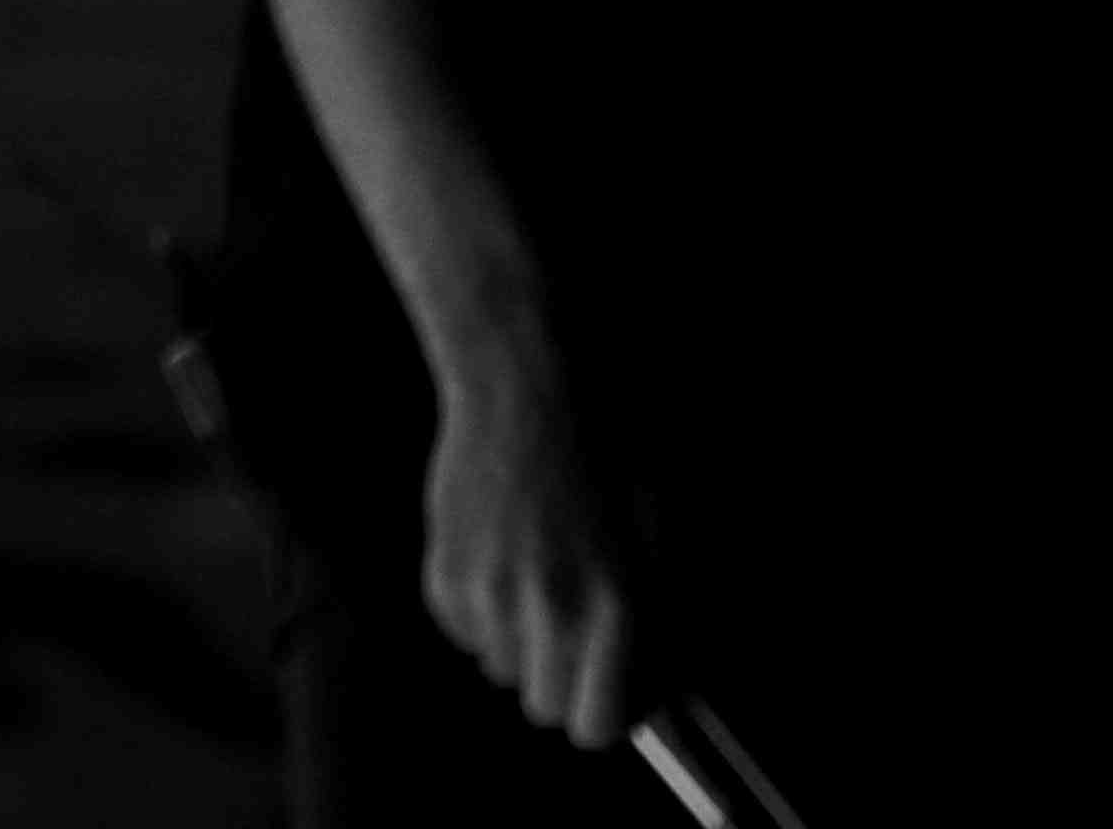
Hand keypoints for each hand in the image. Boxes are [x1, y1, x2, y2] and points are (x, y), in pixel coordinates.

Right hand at [421, 332, 651, 747]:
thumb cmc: (614, 455)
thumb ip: (666, 627)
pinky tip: (504, 560)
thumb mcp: (669, 542)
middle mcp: (548, 606)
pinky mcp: (443, 566)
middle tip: (579, 635)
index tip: (613, 688)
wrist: (530, 386)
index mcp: (616, 604)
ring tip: (541, 582)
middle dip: (564, 682)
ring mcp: (486, 588)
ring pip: (500, 668)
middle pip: (543, 709)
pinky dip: (482, 610)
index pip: (597, 726)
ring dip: (522, 642)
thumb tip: (658, 690)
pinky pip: (462, 628)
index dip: (608, 712)